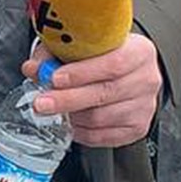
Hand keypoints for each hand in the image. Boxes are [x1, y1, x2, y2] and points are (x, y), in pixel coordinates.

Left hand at [22, 33, 161, 147]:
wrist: (129, 71)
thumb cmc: (103, 55)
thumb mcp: (81, 45)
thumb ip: (56, 53)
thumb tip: (33, 69)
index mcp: (139, 51)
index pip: (113, 63)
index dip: (82, 73)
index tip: (55, 78)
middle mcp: (147, 79)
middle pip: (105, 93)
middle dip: (67, 99)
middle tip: (42, 103)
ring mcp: (145, 106)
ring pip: (102, 117)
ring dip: (72, 116)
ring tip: (54, 110)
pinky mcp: (137, 128)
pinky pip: (104, 135)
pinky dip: (82, 131)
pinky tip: (70, 122)